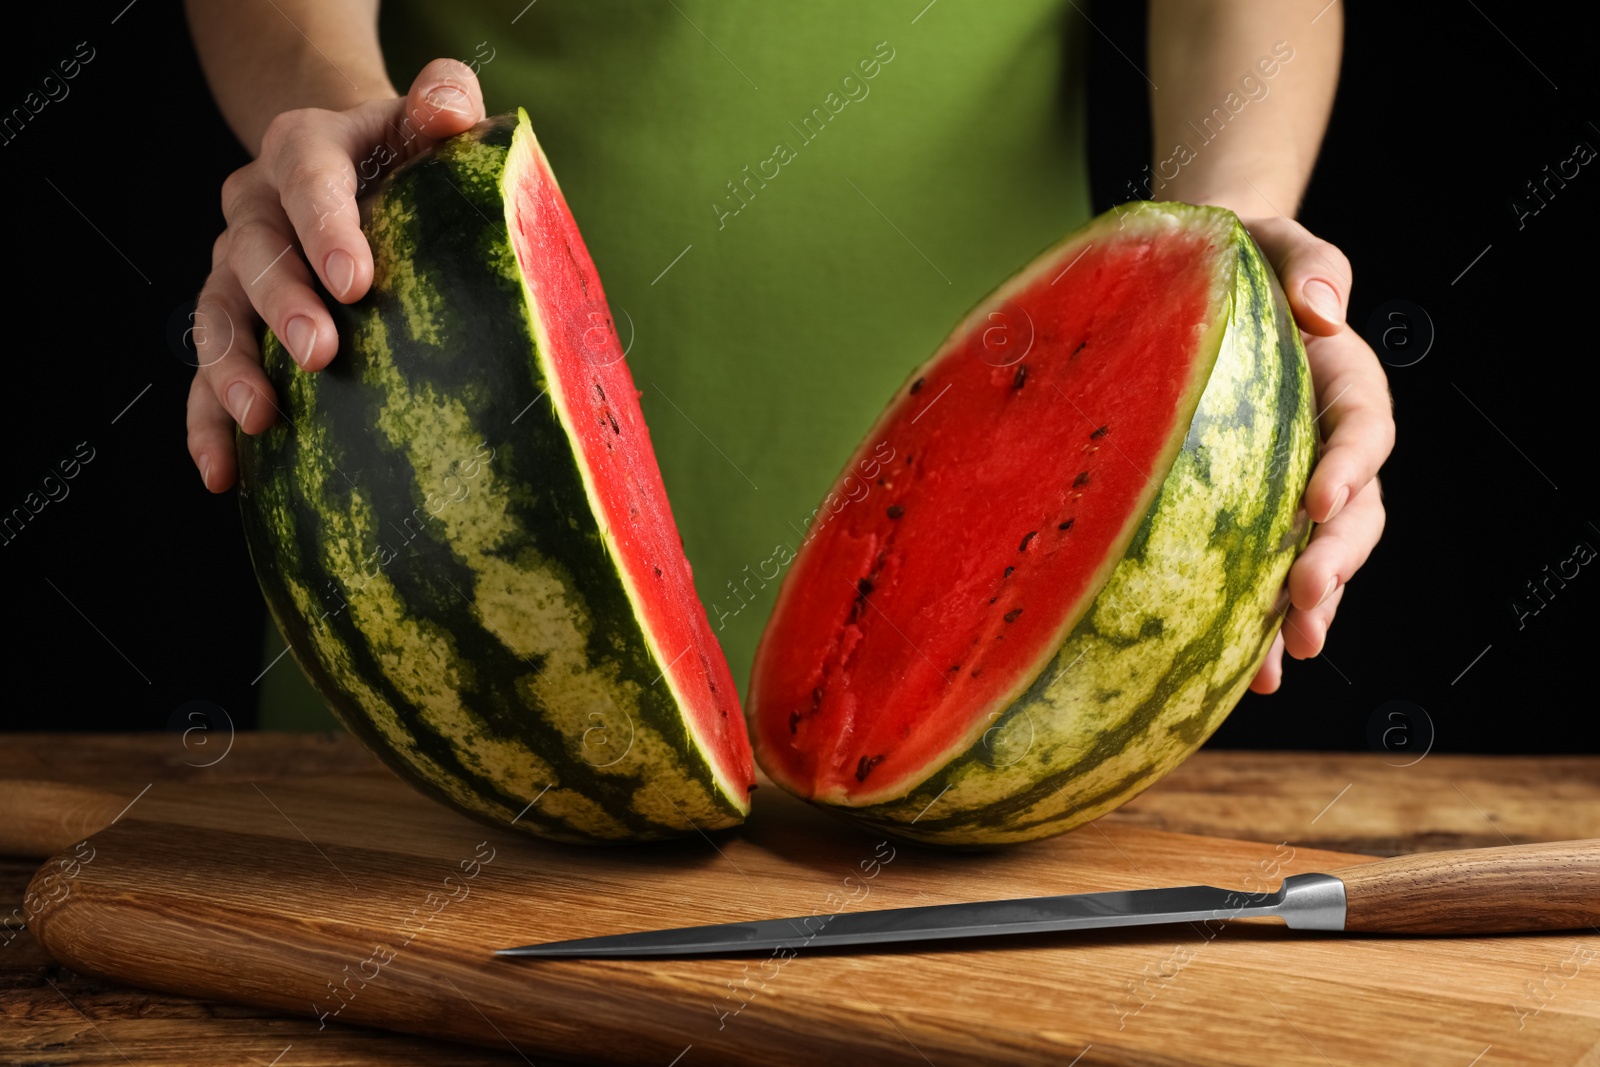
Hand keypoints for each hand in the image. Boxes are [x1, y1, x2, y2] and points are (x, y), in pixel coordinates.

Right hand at [186, 58, 485, 491]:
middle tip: (321, 354)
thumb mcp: (430, 116)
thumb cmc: (406, 153)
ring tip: (262, 418)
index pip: (311, 179)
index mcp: (304, 150)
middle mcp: (256, 206)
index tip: (356, 282)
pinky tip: (224, 471)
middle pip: (256, 252)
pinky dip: (207, 421)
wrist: (356, 165)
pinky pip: (205, 372)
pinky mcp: (232, 321)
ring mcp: (235, 266)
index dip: (327, 227)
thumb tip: (454, 108)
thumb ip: (444, 99)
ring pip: (217, 314)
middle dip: (284, 306)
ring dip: (233, 368)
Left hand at [1240, 215, 1394, 693]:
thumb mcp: (1269, 240)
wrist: (1201, 292)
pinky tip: (1247, 675)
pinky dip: (1260, 624)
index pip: (1363, 428)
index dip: (1352, 466)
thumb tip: (1323, 309)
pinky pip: (1267, 575)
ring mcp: (1298, 489)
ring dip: (1307, 609)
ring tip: (1283, 657)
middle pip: (1355, 513)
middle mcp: (1331, 447)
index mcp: (1344, 384)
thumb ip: (1305, 260)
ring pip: (1320, 558)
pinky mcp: (1258, 517)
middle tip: (1307, 603)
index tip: (1323, 498)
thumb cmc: (1238, 259)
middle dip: (1336, 562)